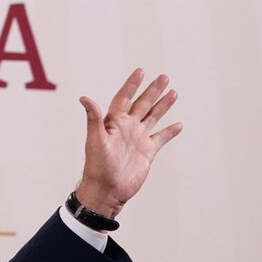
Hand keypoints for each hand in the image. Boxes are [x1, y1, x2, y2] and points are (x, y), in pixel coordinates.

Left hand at [76, 68, 181, 217]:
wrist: (107, 190)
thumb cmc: (97, 166)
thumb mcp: (95, 140)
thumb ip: (93, 118)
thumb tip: (83, 97)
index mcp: (114, 122)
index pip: (124, 98)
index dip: (131, 85)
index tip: (140, 71)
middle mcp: (127, 128)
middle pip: (142, 104)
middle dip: (152, 91)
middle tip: (164, 76)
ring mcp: (137, 139)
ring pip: (153, 117)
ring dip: (163, 105)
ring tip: (173, 92)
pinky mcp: (147, 152)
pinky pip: (160, 138)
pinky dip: (169, 131)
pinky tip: (178, 125)